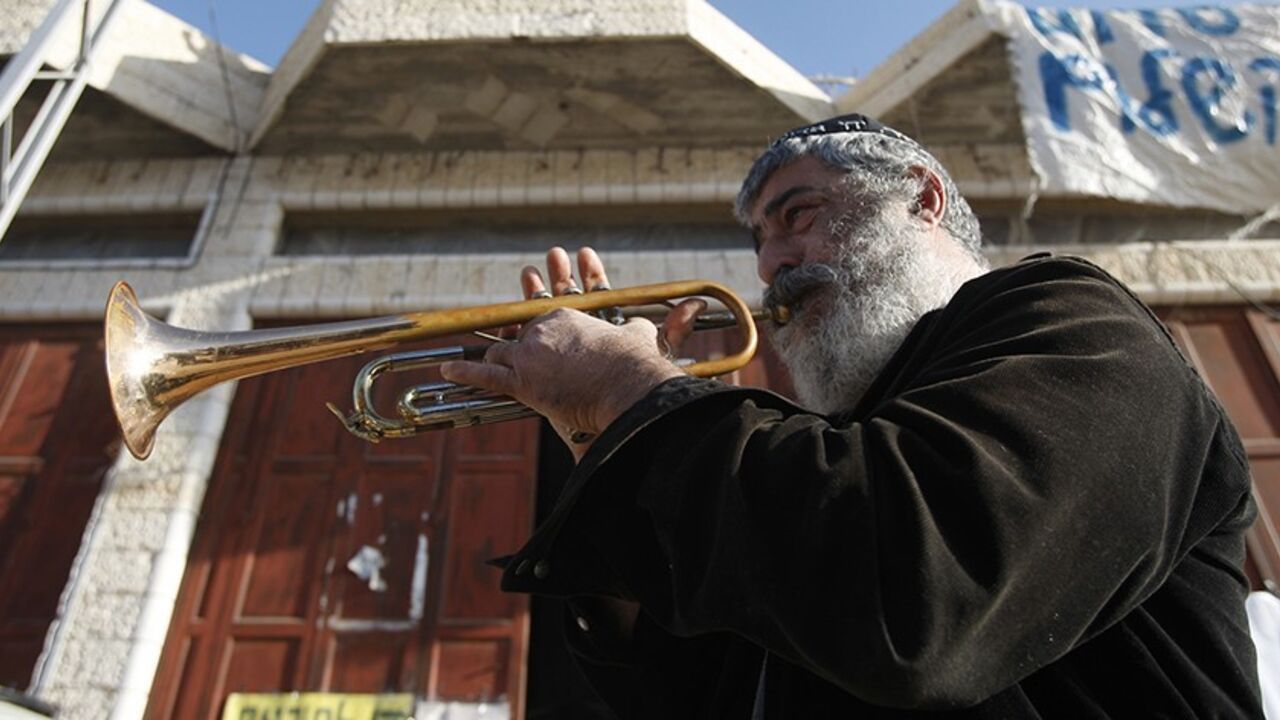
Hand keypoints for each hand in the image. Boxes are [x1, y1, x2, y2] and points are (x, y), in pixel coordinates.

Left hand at [440, 247, 698, 459]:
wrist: (628, 388)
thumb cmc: (637, 363)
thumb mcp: (646, 336)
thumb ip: (664, 323)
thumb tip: (693, 309)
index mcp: (572, 316)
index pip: (556, 305)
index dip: (550, 295)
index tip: (546, 277)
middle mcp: (547, 328)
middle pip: (523, 328)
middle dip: (517, 319)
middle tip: (513, 296)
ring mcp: (531, 354)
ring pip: (503, 351)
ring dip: (494, 354)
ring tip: (483, 354)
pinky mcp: (522, 381)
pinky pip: (486, 375)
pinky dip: (466, 372)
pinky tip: (448, 369)